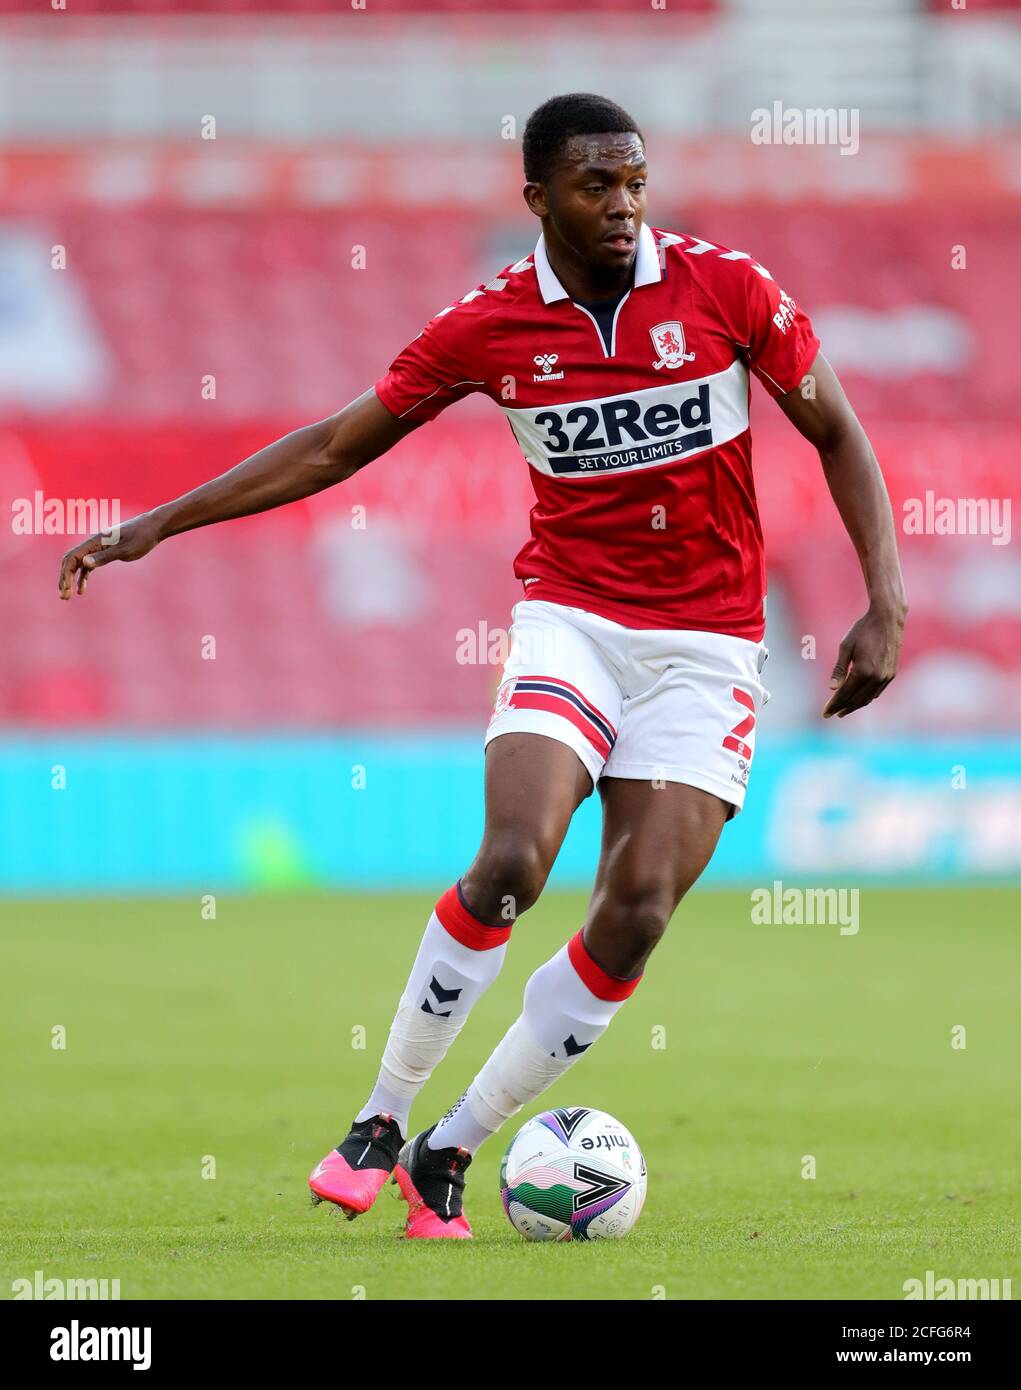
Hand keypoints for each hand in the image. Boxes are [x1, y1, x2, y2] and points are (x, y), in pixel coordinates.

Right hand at [58, 512, 162, 599]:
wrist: (153, 527)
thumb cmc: (141, 538)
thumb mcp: (124, 550)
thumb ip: (104, 557)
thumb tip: (83, 563)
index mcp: (95, 542)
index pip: (72, 558)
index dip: (65, 575)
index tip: (66, 590)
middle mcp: (93, 543)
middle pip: (70, 561)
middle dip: (64, 578)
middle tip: (63, 596)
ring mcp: (98, 547)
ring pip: (78, 564)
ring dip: (71, 579)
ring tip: (67, 596)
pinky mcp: (105, 551)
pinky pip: (89, 565)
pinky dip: (83, 577)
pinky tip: (82, 590)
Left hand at [823, 603, 905, 718]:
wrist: (888, 619)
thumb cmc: (863, 630)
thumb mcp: (845, 647)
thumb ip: (839, 670)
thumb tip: (832, 689)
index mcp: (863, 672)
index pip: (845, 695)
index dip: (834, 705)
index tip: (825, 713)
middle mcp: (876, 678)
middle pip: (856, 700)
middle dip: (842, 708)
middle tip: (830, 714)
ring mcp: (886, 677)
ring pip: (868, 698)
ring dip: (854, 705)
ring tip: (843, 711)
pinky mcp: (891, 673)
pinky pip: (877, 692)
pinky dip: (866, 698)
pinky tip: (860, 700)